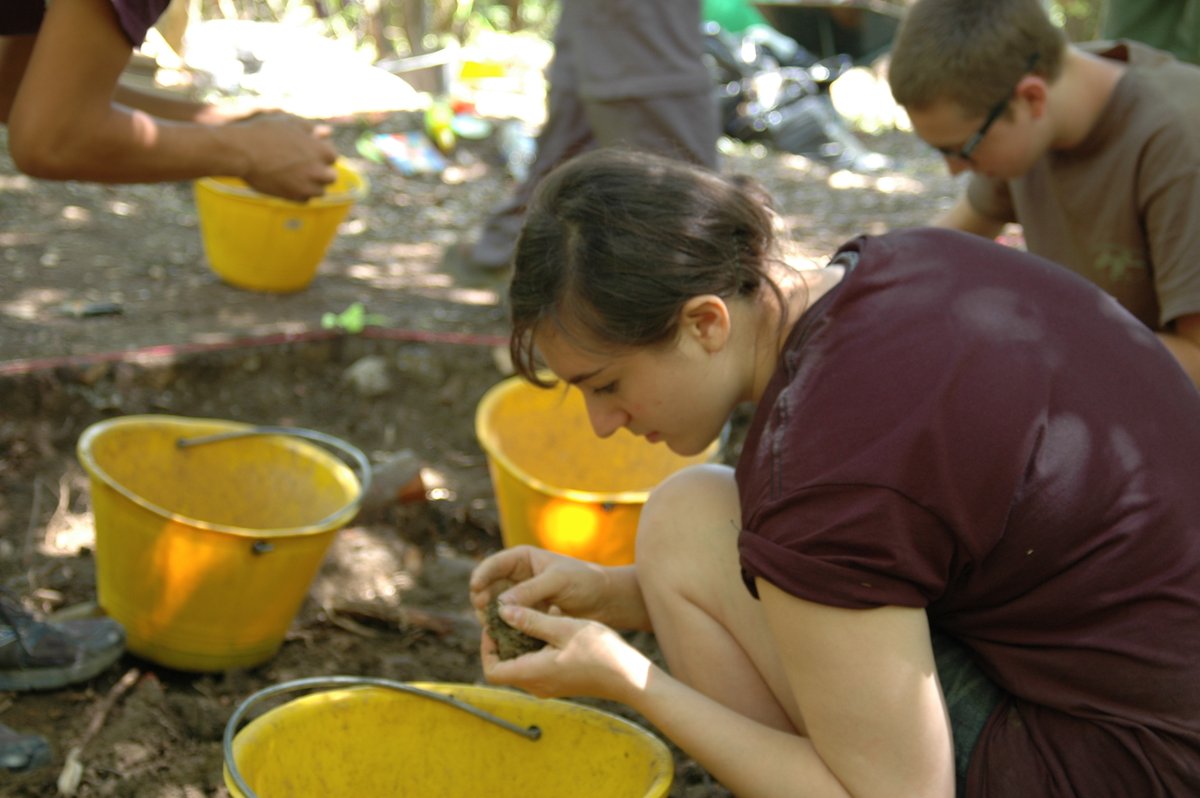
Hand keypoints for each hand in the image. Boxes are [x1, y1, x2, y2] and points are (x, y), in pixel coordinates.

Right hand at [231, 112, 337, 200]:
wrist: (242, 152)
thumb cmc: (265, 132)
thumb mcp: (289, 123)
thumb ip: (311, 129)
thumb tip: (327, 132)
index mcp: (321, 151)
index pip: (332, 156)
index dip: (320, 153)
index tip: (307, 151)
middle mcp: (318, 171)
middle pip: (331, 177)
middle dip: (321, 171)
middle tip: (304, 166)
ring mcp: (306, 186)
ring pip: (320, 191)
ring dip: (312, 185)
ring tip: (295, 175)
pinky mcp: (293, 197)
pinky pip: (304, 199)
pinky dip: (300, 193)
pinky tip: (287, 183)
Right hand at [469, 545, 612, 622]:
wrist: (605, 600)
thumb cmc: (584, 582)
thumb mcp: (557, 582)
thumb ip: (530, 591)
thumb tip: (500, 605)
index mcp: (523, 558)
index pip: (494, 565)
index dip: (481, 576)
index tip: (475, 590)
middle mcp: (518, 576)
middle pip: (489, 587)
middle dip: (483, 600)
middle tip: (483, 613)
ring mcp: (521, 596)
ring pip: (496, 606)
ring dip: (491, 616)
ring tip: (492, 626)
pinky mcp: (528, 613)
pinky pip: (509, 619)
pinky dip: (505, 626)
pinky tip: (505, 635)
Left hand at [481, 604, 651, 702]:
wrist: (629, 676)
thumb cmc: (599, 651)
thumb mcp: (563, 628)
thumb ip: (531, 620)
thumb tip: (502, 611)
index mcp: (532, 673)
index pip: (492, 670)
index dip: (486, 648)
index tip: (496, 625)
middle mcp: (536, 685)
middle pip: (504, 667)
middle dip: (502, 642)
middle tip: (510, 616)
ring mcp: (548, 686)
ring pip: (519, 666)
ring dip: (519, 644)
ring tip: (529, 618)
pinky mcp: (559, 682)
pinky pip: (535, 667)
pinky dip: (533, 649)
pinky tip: (549, 628)